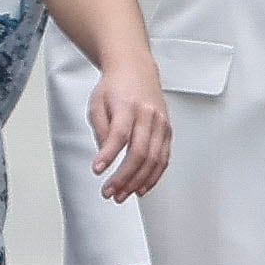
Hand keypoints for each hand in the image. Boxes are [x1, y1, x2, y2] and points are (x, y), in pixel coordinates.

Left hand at [87, 63, 170, 201]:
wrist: (136, 69)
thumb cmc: (115, 86)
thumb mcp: (97, 104)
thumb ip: (101, 129)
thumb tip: (104, 156)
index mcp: (128, 105)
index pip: (119, 134)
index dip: (108, 155)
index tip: (98, 170)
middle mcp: (148, 115)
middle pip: (139, 152)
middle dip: (124, 177)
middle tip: (110, 191)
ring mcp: (161, 124)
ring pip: (154, 159)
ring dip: (138, 182)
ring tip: (124, 194)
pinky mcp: (168, 131)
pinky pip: (164, 158)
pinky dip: (154, 176)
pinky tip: (142, 187)